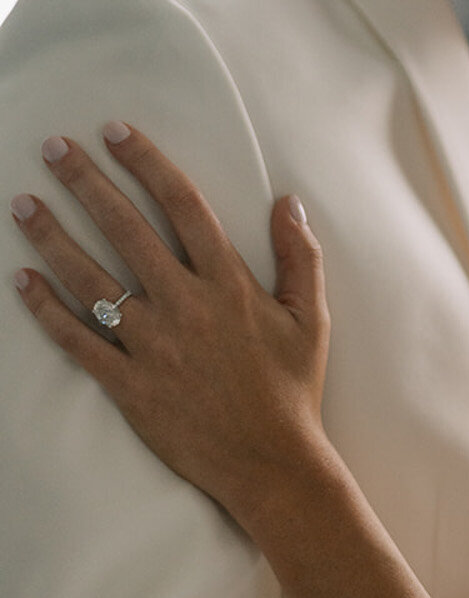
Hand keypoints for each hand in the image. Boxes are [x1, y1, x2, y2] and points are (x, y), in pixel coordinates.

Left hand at [11, 124, 330, 530]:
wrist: (273, 466)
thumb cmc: (293, 392)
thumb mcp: (310, 320)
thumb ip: (300, 257)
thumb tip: (287, 203)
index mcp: (228, 285)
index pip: (181, 205)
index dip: (146, 162)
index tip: (116, 132)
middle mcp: (185, 306)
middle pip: (125, 229)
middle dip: (85, 182)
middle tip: (53, 148)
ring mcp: (152, 346)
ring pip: (90, 279)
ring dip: (52, 236)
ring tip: (22, 204)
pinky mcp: (129, 385)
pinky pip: (77, 341)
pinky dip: (46, 309)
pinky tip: (22, 279)